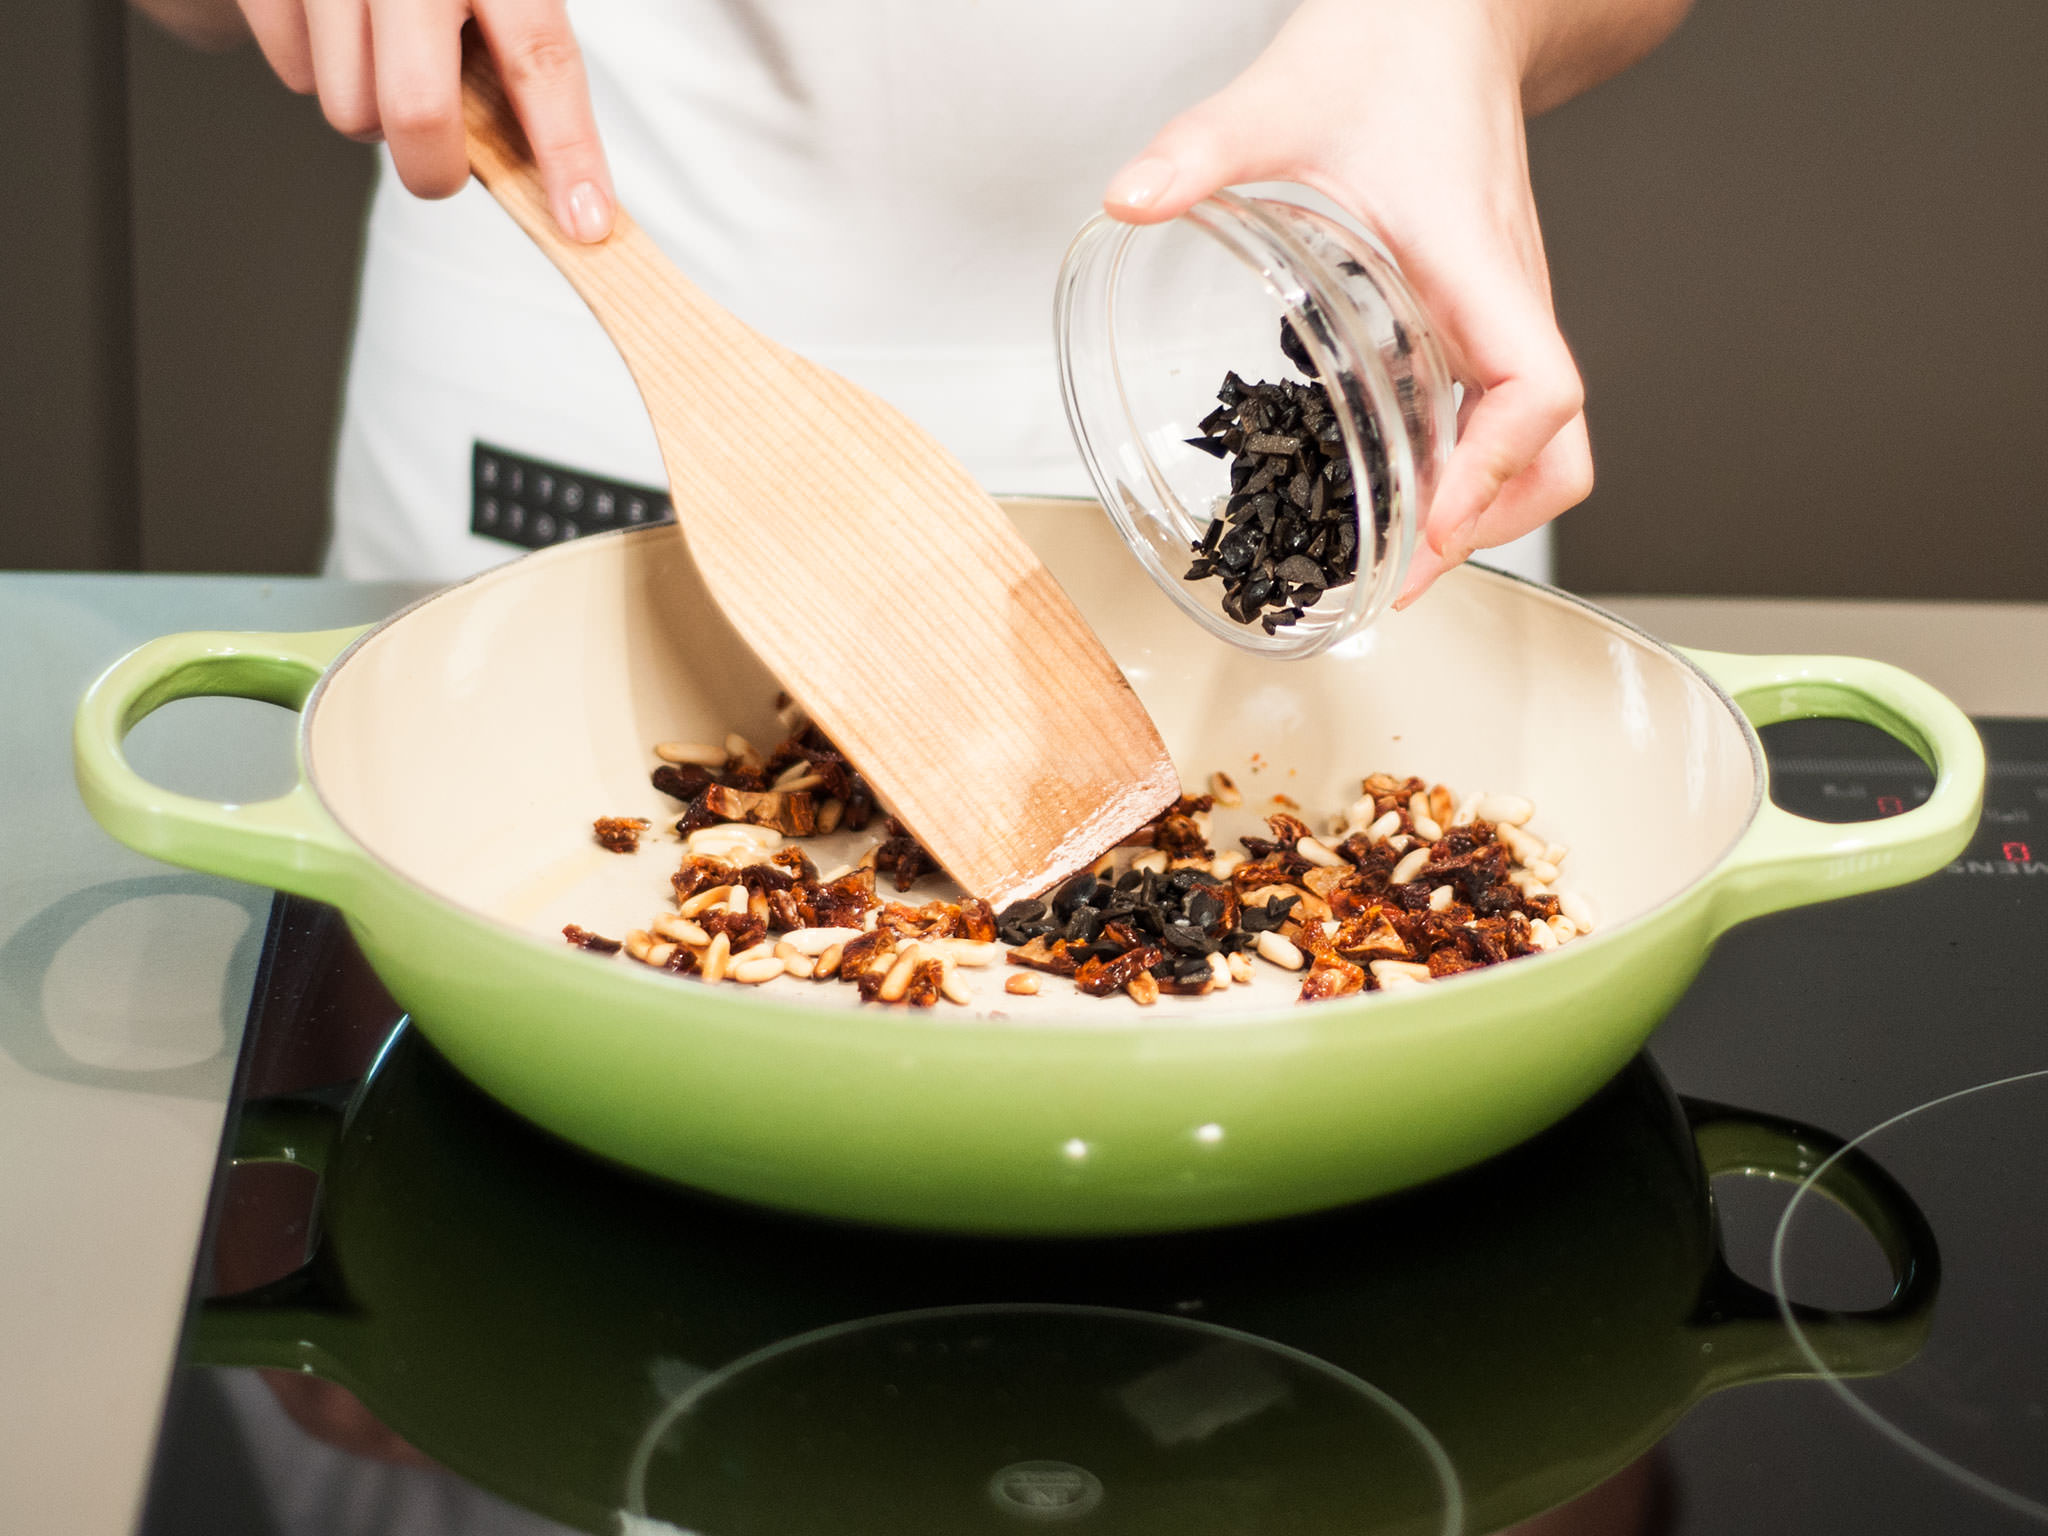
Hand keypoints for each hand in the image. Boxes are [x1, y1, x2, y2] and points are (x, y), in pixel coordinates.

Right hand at [228, 0, 613, 241]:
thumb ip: (518, 47)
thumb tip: (557, 172)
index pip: (538, 58)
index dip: (567, 150)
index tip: (584, 223)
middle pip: (418, 110)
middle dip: (435, 168)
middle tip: (444, 168)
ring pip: (349, 107)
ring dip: (372, 113)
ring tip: (383, 59)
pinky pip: (292, 68)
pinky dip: (318, 69)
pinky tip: (335, 27)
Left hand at [1105, 0, 1685, 603]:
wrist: (1443, 17)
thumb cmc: (1388, 52)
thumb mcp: (1278, 98)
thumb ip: (1201, 150)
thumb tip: (1128, 200)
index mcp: (1477, 261)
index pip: (1538, 386)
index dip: (1494, 471)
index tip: (1429, 525)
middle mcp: (1503, 299)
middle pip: (1557, 449)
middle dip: (1490, 524)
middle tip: (1399, 577)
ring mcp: (1495, 312)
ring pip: (1535, 442)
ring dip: (1475, 508)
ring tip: (1388, 554)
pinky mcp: (1473, 312)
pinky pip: (1490, 411)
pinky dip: (1452, 465)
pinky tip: (1377, 481)